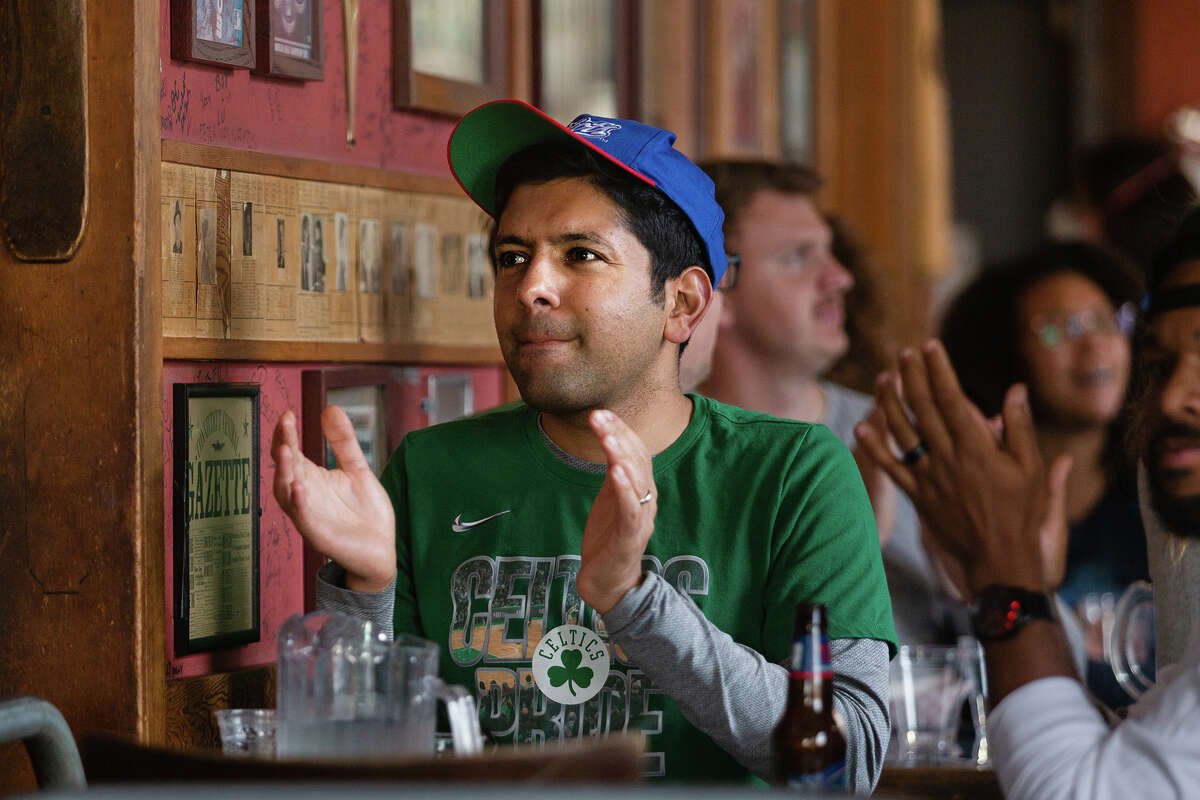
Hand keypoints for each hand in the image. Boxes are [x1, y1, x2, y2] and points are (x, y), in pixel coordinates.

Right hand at [272, 406, 395, 592]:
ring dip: (284, 472)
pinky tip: (300, 487)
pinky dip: (299, 503)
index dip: (286, 434)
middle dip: (283, 447)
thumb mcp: (357, 469)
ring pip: (287, 494)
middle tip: (285, 426)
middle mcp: (305, 496)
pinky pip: (304, 519)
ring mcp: (309, 516)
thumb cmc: (365, 513)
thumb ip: (343, 442)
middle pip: (285, 469)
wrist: (381, 549)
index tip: (288, 414)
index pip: (291, 452)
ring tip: (287, 451)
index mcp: (311, 479)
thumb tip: (331, 408)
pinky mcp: (319, 535)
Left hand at [577, 409, 656, 613]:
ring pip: (636, 481)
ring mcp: (640, 517)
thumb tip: (608, 437)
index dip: (620, 430)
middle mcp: (645, 499)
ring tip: (607, 437)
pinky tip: (614, 472)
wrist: (607, 581)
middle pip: (637, 460)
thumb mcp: (610, 498)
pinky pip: (631, 509)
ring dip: (621, 456)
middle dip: (618, 435)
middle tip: (598, 416)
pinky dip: (625, 489)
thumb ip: (614, 472)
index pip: (635, 451)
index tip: (601, 412)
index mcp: (640, 488)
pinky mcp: (631, 537)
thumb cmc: (608, 538)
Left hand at [853, 341, 1070, 597]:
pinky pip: (891, 468)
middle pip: (924, 409)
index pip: (952, 399)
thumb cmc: (1023, 516)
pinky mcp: (919, 497)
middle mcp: (948, 459)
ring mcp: (930, 478)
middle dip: (912, 376)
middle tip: (903, 352)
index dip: (939, 370)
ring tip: (882, 377)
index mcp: (978, 449)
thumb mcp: (1032, 471)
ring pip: (903, 433)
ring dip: (890, 403)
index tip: (930, 346)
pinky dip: (875, 447)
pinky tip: (861, 426)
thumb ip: (1020, 429)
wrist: (1001, 563)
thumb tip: (1015, 390)